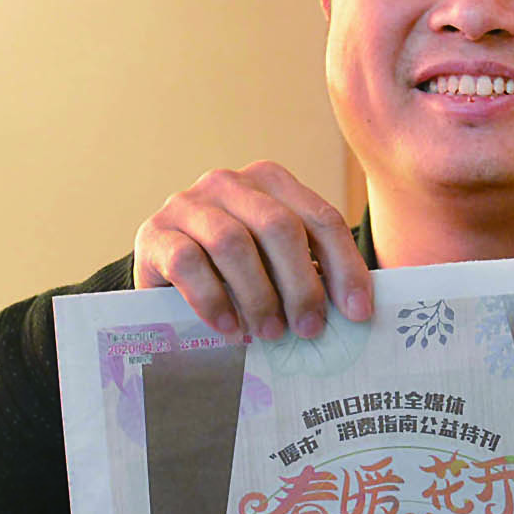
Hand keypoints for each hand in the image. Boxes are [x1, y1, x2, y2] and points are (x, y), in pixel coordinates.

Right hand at [134, 162, 372, 343]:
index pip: (321, 219)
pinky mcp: (155, 233)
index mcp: (270, 181)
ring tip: (270, 333)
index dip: (346, 267)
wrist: (163, 269)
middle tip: (310, 330)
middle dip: (302, 284)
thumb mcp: (274, 263)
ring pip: (232, 243)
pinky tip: (229, 328)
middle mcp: (229, 183)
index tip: (358, 313)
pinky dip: (213, 300)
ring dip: (258, 295)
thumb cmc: (232, 269)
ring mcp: (188, 204)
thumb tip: (355, 312)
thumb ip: (309, 274)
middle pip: (279, 227)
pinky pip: (188, 263)